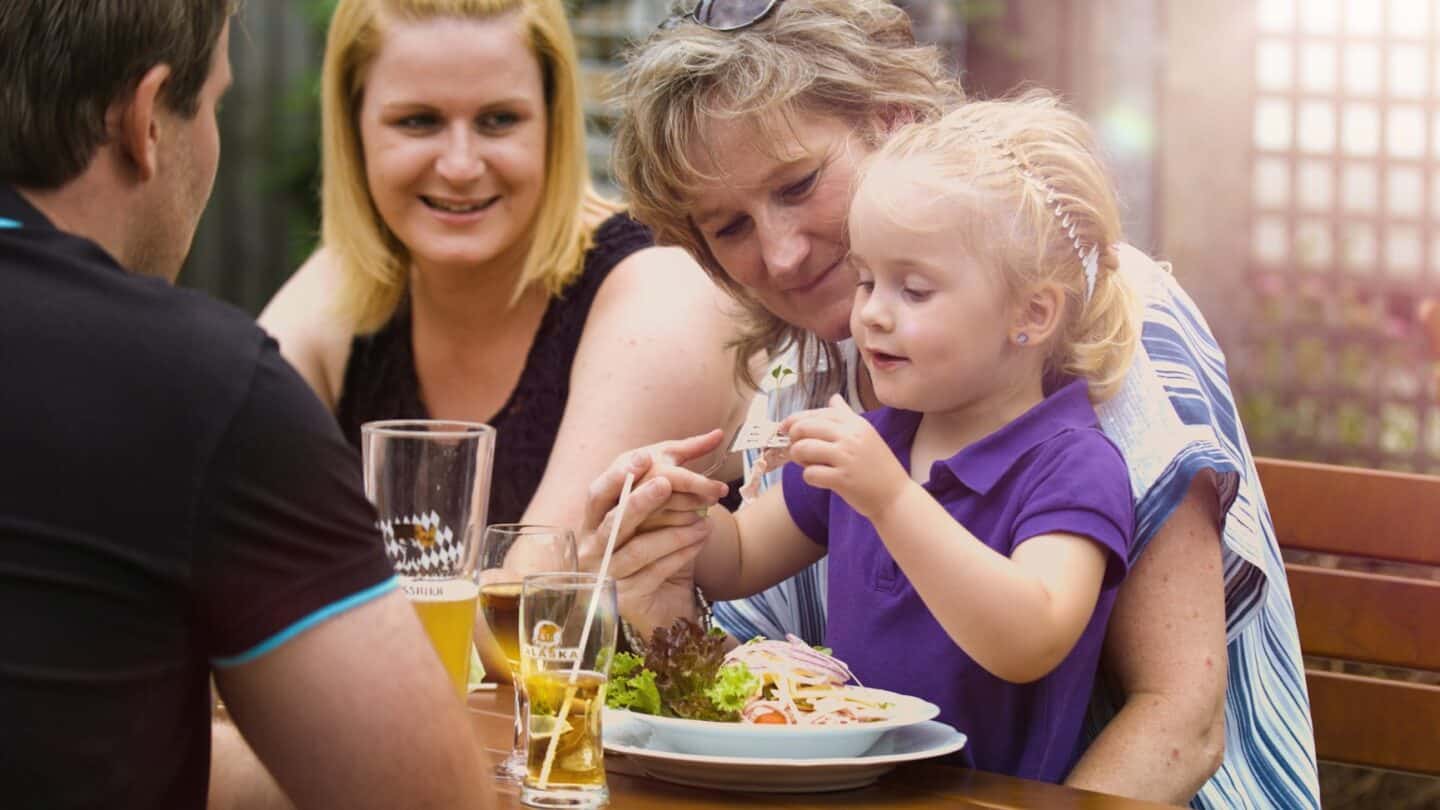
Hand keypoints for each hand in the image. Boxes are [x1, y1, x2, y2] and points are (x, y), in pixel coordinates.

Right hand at [579, 432, 729, 635]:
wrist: (663, 604)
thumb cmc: (661, 545)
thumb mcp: (669, 506)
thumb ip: (683, 469)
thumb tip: (716, 434)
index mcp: (596, 520)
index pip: (598, 495)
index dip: (617, 476)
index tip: (642, 458)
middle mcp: (594, 548)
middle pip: (613, 523)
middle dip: (640, 502)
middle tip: (667, 483)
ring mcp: (607, 576)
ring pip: (638, 550)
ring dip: (673, 532)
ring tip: (704, 519)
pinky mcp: (627, 600)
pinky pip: (655, 573)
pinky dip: (681, 554)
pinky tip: (701, 541)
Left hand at [782, 394, 910, 519]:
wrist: (896, 495)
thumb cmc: (878, 466)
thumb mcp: (866, 435)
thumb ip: (846, 416)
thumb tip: (834, 398)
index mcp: (854, 423)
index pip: (816, 413)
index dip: (795, 420)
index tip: (785, 428)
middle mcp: (850, 436)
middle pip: (804, 428)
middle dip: (793, 439)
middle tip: (797, 449)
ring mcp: (846, 457)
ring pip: (802, 449)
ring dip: (798, 458)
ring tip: (808, 464)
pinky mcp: (842, 479)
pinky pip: (809, 473)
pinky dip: (809, 477)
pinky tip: (820, 478)